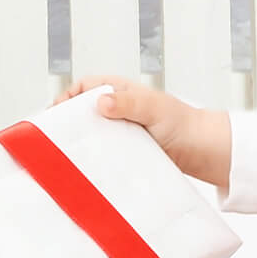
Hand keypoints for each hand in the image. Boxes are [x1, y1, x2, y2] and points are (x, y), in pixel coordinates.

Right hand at [55, 75, 232, 190]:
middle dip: (68, 123)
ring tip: (67, 157)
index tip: (54, 114)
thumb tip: (102, 103)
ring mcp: (121, 132)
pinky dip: (95, 159)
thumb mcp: (153, 107)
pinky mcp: (126, 152)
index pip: (84, 88)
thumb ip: (129, 103)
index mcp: (120, 91)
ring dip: (81, 144)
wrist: (202, 150)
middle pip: (83, 113)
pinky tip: (90, 169)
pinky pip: (104, 153)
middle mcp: (118, 110)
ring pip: (92, 135)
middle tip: (54, 139)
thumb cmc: (182, 123)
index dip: (66, 97)